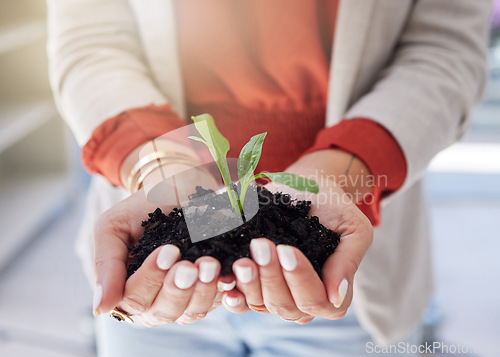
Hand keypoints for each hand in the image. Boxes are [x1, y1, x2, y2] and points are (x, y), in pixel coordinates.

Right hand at [93, 156, 222, 325]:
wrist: (175, 191)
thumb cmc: (140, 210)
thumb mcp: (113, 228)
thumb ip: (106, 264)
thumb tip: (100, 308)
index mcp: (126, 292)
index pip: (134, 300)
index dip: (150, 279)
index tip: (168, 251)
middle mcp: (154, 302)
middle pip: (163, 311)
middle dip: (178, 289)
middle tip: (191, 264)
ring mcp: (185, 299)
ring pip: (191, 312)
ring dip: (202, 291)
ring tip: (209, 265)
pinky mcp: (211, 291)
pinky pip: (219, 301)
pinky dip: (224, 290)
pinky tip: (228, 274)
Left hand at [221, 149, 373, 322]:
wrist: (307, 187)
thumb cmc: (334, 208)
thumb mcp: (353, 229)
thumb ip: (347, 261)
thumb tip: (335, 297)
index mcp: (331, 292)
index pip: (316, 301)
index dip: (300, 280)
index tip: (287, 250)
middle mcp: (303, 300)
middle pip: (286, 306)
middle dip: (272, 276)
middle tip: (261, 245)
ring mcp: (276, 295)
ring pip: (261, 304)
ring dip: (250, 283)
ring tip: (243, 259)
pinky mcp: (254, 285)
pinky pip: (241, 302)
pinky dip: (233, 295)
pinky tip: (226, 281)